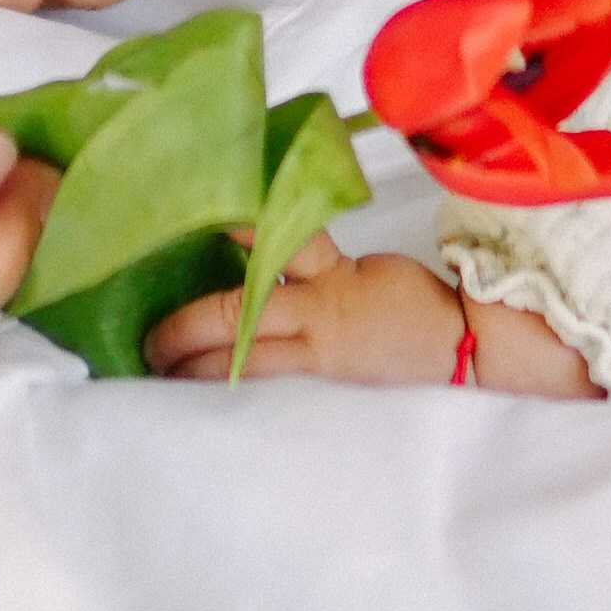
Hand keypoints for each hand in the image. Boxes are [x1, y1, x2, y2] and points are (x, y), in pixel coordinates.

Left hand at [146, 234, 598, 393]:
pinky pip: (267, 374)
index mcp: (332, 270)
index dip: (230, 233)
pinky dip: (229, 377)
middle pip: (240, 309)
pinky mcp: (326, 373)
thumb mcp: (363, 268)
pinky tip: (198, 384)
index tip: (188, 226)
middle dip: (187, 323)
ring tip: (157, 366)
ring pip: (245, 350)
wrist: (464, 345)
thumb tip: (253, 241)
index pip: (272, 240)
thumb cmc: (412, 303)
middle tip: (146, 335)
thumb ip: (313, 259)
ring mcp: (320, 345)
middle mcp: (319, 307)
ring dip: (195, 360)